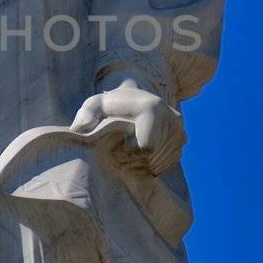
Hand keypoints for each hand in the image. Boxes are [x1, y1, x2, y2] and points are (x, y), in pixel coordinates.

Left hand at [69, 79, 184, 175]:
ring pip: (160, 162)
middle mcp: (172, 117)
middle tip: (122, 151)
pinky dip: (153, 163)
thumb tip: (81, 129)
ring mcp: (179, 129)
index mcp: (153, 108)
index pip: (146, 148)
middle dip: (135, 161)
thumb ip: (85, 116)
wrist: (133, 99)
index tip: (117, 147)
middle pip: (153, 158)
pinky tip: (141, 153)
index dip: (128, 155)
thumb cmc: (110, 105)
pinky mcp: (182, 139)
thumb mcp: (94, 106)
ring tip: (130, 151)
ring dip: (143, 163)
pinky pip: (167, 163)